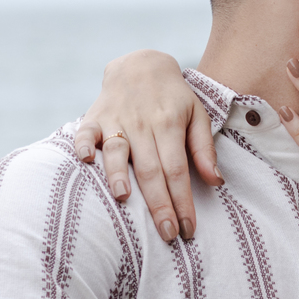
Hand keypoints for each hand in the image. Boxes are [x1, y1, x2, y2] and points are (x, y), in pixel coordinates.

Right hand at [73, 49, 221, 241]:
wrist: (141, 65)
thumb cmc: (173, 98)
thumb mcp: (197, 115)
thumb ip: (204, 149)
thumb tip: (216, 182)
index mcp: (170, 124)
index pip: (178, 169)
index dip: (183, 201)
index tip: (188, 229)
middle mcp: (143, 123)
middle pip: (150, 168)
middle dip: (159, 203)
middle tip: (167, 234)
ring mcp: (116, 119)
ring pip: (116, 150)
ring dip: (118, 174)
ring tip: (125, 199)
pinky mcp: (93, 116)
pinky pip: (84, 132)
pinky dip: (82, 145)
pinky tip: (84, 161)